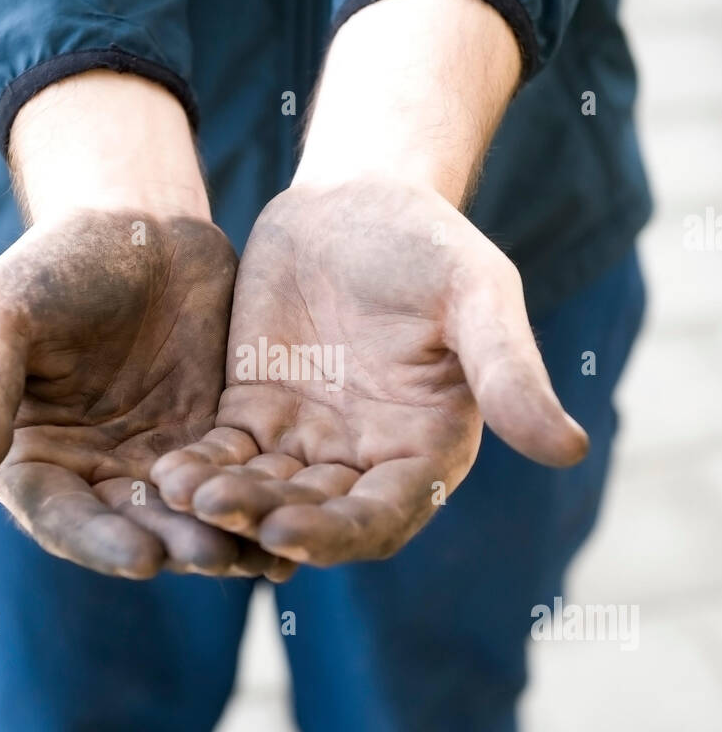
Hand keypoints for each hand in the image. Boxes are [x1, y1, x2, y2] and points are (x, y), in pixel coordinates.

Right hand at [0, 72, 292, 579]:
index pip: (61, 517)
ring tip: (266, 554)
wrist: (138, 222)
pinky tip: (301, 520)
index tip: (141, 560)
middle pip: (134, 526)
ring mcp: (159, 462)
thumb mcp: (4, 319)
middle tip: (214, 559)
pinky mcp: (217, 441)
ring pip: (192, 515)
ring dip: (226, 536)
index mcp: (34, 459)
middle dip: (175, 545)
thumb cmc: (54, 262)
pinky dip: (265, 502)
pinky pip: (240, 480)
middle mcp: (95, 475)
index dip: (99, 541)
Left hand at [151, 0, 584, 566]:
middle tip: (215, 511)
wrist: (359, 197)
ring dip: (223, 502)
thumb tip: (570, 450)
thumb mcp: (476, 297)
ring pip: (262, 493)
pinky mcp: (254, 415)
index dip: (337, 533)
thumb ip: (511, 372)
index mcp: (425, 450)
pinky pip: (223, 454)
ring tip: (178, 492)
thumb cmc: (431, 242)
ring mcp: (307, 442)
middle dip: (265, 519)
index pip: (384, 515)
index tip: (289, 533)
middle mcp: (365, 461)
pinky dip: (198, 466)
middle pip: (314, 515)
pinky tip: (161, 470)